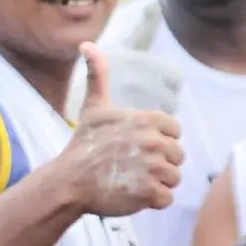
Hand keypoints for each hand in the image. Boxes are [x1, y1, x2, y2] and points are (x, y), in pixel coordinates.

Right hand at [60, 43, 184, 215]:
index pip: (175, 132)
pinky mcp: (149, 193)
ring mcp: (152, 168)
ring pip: (174, 178)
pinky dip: (153, 201)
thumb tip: (86, 44)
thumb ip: (97, 75)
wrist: (67, 182)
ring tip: (132, 180)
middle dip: (159, 163)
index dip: (159, 141)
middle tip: (131, 166)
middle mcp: (153, 142)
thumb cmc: (83, 145)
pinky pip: (167, 198)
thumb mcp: (93, 107)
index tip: (136, 147)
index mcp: (147, 120)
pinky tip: (133, 194)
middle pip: (177, 156)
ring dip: (157, 183)